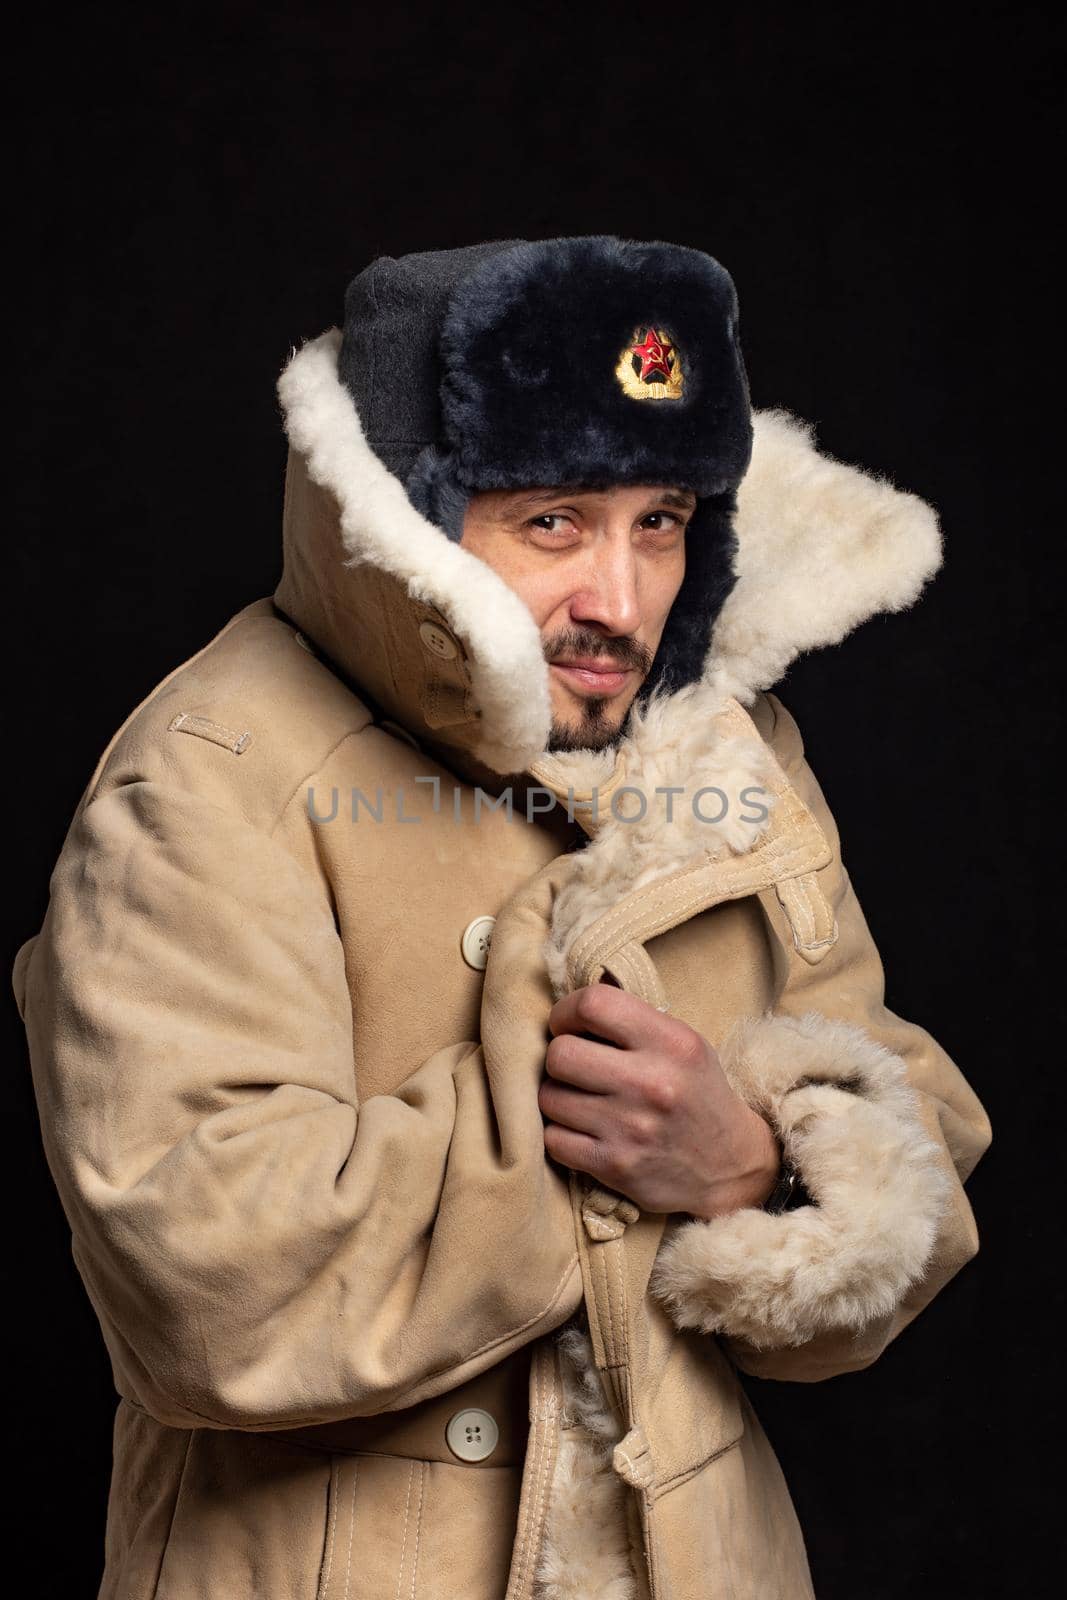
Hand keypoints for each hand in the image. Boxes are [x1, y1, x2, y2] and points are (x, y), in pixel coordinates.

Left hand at [539, 983, 780, 1219]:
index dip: (566, 1012)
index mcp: (671, 1043)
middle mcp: (651, 1083)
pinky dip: (560, 1134)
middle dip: (558, 1057)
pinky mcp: (614, 1166)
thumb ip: (634, 1017)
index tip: (569, 1025)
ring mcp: (630, 1128)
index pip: (593, 1005)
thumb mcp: (684, 1044)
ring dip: (557, 1097)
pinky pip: (553, 1140)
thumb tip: (579, 991)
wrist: (731, 1165)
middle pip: (560, 1054)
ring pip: (549, 1098)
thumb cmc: (698, 1094)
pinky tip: (582, 1130)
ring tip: (580, 1099)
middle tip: (574, 1065)